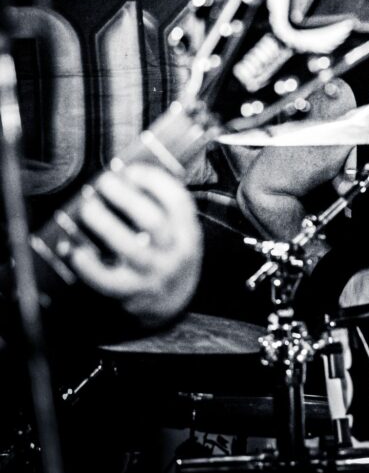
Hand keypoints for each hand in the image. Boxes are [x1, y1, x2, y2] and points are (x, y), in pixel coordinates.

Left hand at [75, 163, 201, 326]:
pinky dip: (89, 265)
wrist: (173, 302)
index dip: (154, 181)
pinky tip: (76, 250)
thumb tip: (125, 176)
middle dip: (125, 197)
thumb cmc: (169, 256)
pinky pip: (107, 279)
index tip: (131, 170)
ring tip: (88, 207)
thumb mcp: (179, 232)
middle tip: (104, 182)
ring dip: (104, 224)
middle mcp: (175, 252)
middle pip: (152, 221)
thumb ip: (162, 208)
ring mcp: (154, 273)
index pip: (178, 201)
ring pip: (129, 247)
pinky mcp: (132, 292)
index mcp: (188, 232)